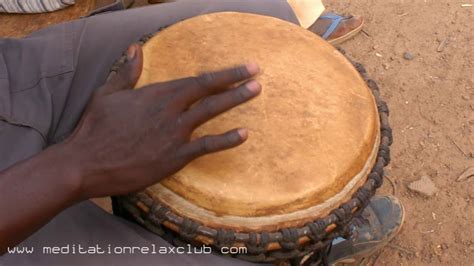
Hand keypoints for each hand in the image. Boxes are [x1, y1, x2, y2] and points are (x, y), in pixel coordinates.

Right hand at [64, 44, 260, 199]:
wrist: (86, 163)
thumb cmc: (95, 128)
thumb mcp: (108, 93)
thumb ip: (128, 71)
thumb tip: (135, 47)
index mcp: (156, 94)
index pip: (196, 80)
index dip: (222, 74)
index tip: (242, 67)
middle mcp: (169, 110)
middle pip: (208, 92)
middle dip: (235, 81)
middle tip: (257, 73)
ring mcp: (174, 134)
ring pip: (210, 112)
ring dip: (235, 100)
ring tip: (255, 91)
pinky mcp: (174, 157)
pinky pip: (206, 146)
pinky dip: (226, 140)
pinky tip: (244, 134)